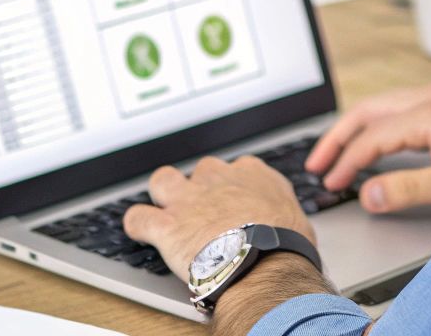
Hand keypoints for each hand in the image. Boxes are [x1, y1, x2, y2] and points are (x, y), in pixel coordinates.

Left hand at [123, 155, 317, 281]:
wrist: (265, 260)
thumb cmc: (285, 243)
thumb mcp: (293, 217)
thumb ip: (278, 210)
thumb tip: (283, 223)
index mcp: (249, 174)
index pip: (234, 169)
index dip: (230, 188)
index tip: (232, 205)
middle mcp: (216, 178)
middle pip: (199, 171)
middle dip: (199, 188)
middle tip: (205, 213)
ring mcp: (189, 199)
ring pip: (162, 181)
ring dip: (162, 195)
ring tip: (167, 213)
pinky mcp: (167, 225)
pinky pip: (138, 218)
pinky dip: (137, 225)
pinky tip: (141, 232)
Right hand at [305, 82, 430, 212]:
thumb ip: (406, 189)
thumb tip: (367, 194)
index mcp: (429, 112)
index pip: (372, 135)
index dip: (347, 160)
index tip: (331, 182)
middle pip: (368, 111)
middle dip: (339, 137)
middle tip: (316, 162)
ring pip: (382, 106)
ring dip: (356, 129)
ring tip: (336, 152)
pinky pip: (399, 109)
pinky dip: (376, 125)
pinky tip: (373, 141)